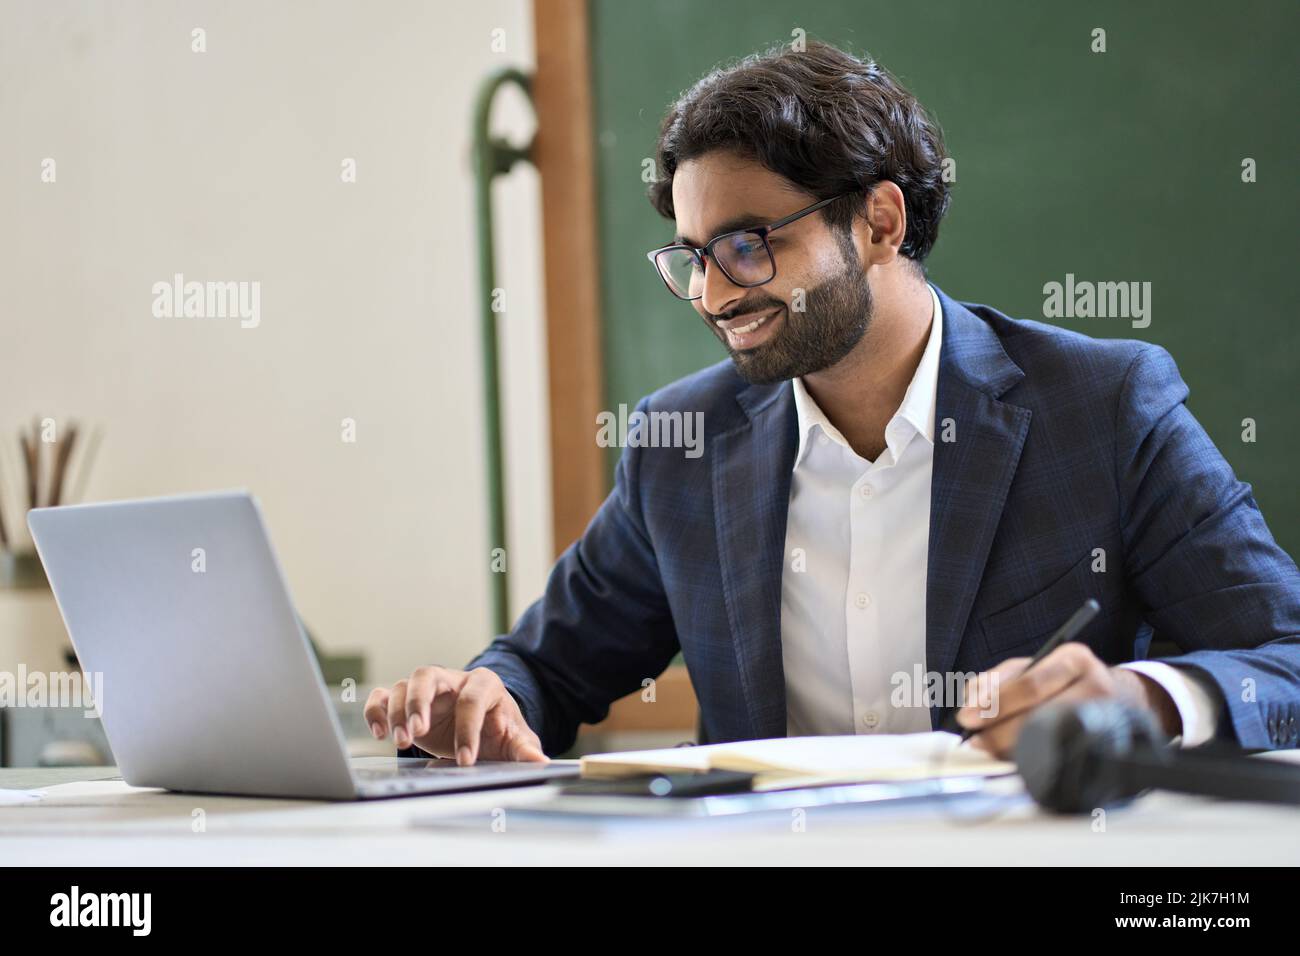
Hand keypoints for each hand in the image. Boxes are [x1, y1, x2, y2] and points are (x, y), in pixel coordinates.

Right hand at [364, 666, 546, 765]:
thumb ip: (525, 749)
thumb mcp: (514, 740)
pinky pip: (383, 695)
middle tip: (416, 734)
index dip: (468, 730)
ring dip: (398, 712)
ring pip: (404, 685)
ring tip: (402, 741)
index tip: (466, 760)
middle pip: (428, 676)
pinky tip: (378, 732)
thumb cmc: (498, 731)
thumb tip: (542, 761)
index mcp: (484, 685)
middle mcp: (452, 680)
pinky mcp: (406, 701)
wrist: (482, 728)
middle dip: (419, 703)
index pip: (472, 700)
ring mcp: (427, 689)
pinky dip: (376, 710)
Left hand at [954, 643, 1181, 758]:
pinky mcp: (1106, 743)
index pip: (1031, 685)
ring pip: (1051, 739)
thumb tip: (970, 702)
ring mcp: (1106, 717)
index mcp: (1074, 659)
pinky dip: (1032, 758)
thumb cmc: (1061, 679)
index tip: (967, 718)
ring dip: (1013, 748)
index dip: (996, 704)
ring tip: (990, 748)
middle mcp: (1096, 686)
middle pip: (1041, 714)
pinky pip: (1062, 755)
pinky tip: (1015, 757)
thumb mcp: (1031, 665)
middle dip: (1000, 731)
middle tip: (976, 740)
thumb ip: (997, 680)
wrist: (1116, 695)